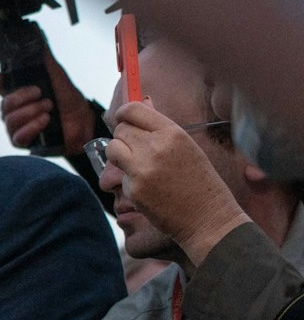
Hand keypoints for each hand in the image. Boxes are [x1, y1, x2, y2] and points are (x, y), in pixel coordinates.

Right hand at [0, 52, 94, 153]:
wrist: (84, 123)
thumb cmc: (69, 101)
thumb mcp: (58, 76)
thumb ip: (45, 59)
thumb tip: (38, 36)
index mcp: (20, 93)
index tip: (1, 77)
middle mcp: (16, 110)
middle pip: (4, 104)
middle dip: (22, 97)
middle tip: (41, 93)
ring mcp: (18, 126)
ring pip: (9, 120)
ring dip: (29, 112)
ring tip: (48, 108)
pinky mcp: (24, 141)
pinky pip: (18, 136)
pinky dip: (31, 127)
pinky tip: (45, 120)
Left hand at [104, 100, 250, 265]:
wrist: (207, 216)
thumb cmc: (199, 181)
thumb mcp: (186, 147)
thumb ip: (161, 129)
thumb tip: (143, 103)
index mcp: (172, 133)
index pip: (133, 110)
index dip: (124, 114)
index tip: (124, 119)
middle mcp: (155, 147)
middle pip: (120, 130)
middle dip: (124, 138)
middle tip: (138, 150)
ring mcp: (142, 168)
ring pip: (112, 149)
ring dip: (120, 155)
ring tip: (139, 165)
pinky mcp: (133, 189)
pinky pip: (119, 176)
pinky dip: (129, 180)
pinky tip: (150, 188)